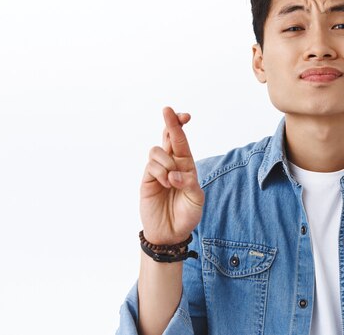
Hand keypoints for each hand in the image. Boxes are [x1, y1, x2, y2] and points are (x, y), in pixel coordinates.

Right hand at [139, 106, 203, 244]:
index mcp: (186, 165)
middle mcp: (172, 164)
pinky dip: (160, 173)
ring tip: (172, 181)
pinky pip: (151, 166)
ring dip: (166, 162)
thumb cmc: (187, 215)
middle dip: (170, 123)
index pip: (182, 141)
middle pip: (168, 137)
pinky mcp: (147, 180)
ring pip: (157, 150)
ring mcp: (158, 171)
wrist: (171, 233)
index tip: (185, 115)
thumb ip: (189, 183)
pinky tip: (165, 184)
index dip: (181, 125)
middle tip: (168, 110)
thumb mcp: (196, 199)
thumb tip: (174, 173)